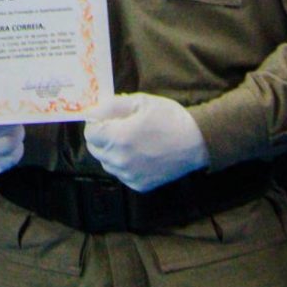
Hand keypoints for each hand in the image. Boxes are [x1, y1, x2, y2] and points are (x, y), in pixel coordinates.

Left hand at [82, 93, 207, 191]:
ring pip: (106, 163)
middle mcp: (120, 160)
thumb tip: (94, 110)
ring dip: (111, 152)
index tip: (106, 118)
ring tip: (130, 141)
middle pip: (95, 149)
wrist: (196, 142)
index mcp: (118, 138)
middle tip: (117, 127)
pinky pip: (121, 174)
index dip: (96, 123)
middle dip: (101, 137)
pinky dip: (124, 165)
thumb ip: (113, 105)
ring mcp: (129, 176)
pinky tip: (140, 154)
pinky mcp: (139, 185)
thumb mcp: (141, 102)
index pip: (90, 133)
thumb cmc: (169, 118)